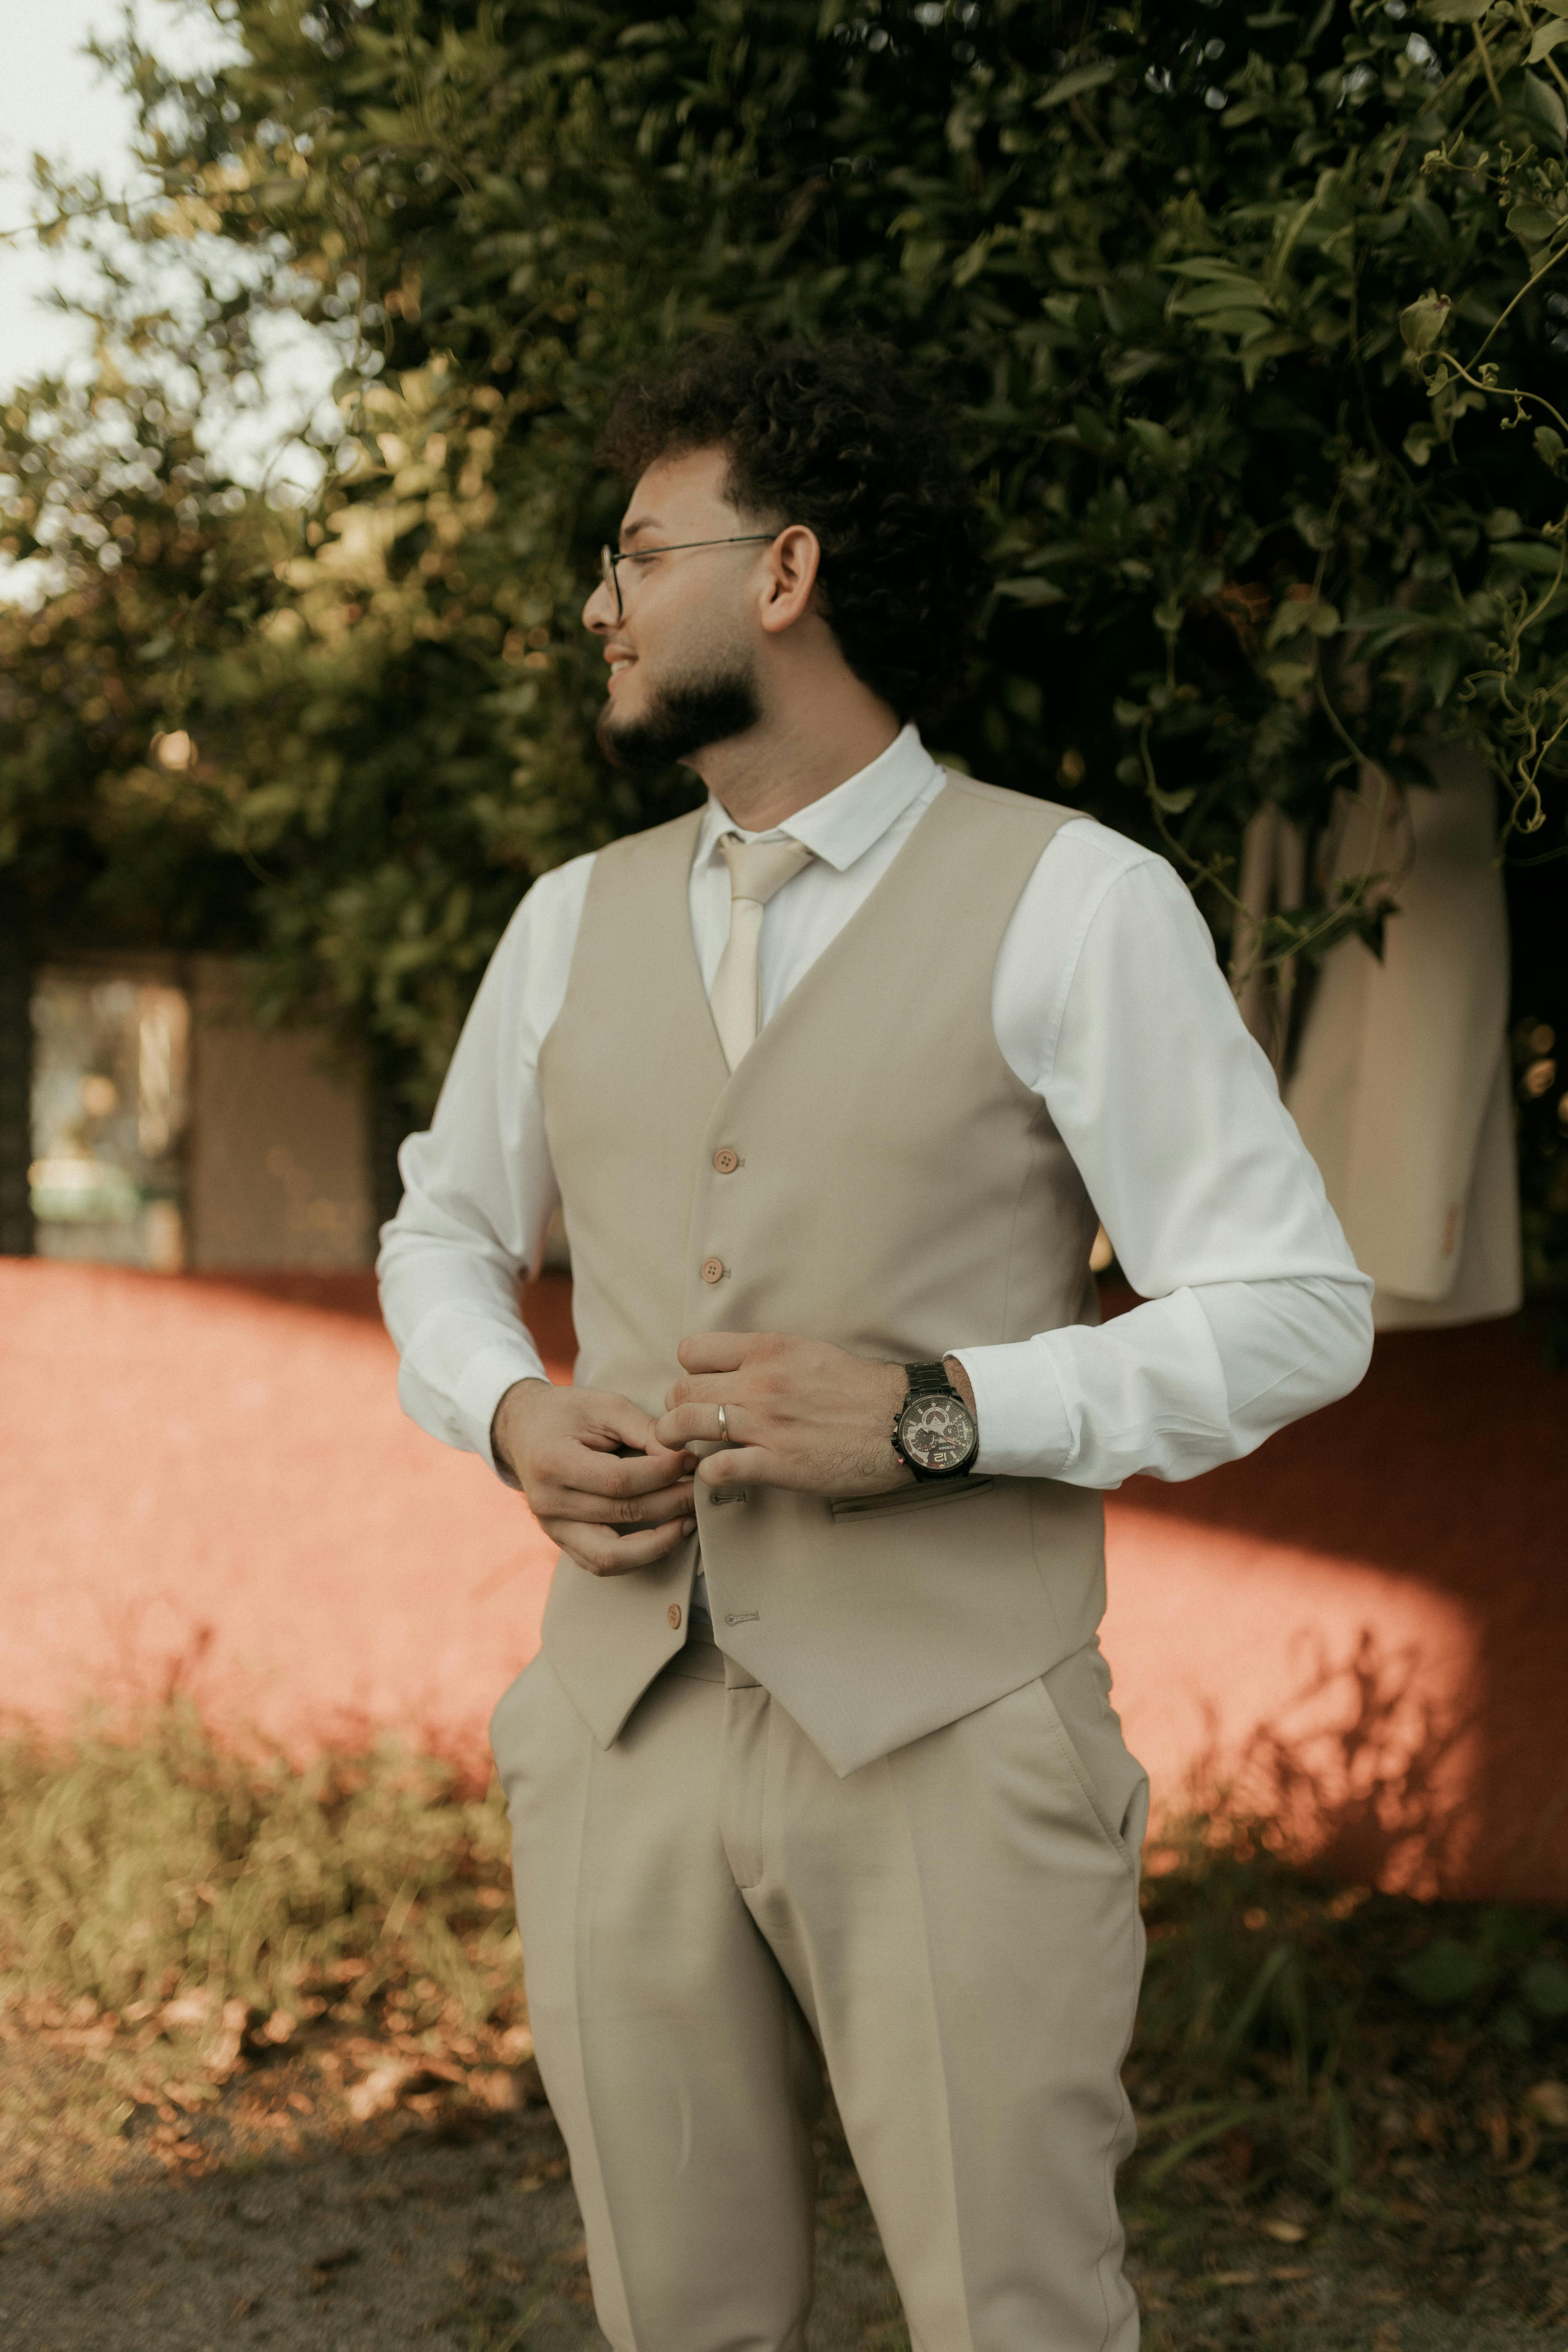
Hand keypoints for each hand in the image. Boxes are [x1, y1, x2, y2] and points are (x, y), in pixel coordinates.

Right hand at [491, 1379, 696, 1576]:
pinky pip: (602, 1564)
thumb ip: (644, 1429)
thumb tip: (683, 1458)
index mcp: (553, 1462)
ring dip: (659, 1542)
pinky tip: (666, 1535)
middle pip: (622, 1514)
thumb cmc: (567, 1413)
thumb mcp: (604, 1406)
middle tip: (701, 1487)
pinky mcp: (562, 1541)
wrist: (523, 1430)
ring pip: (612, 1555)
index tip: (690, 1460)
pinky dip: (639, 1556)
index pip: (618, 1480)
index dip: (661, 1474)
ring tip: (689, 1520)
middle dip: (671, 1502)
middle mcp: (549, 1503)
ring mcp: (553, 1528)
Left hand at [653, 1332, 958, 1499]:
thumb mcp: (812, 1354)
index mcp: (769, 1350)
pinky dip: (708, 1475)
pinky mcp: (778, 1463)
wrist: (906, 1421)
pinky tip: (718, 1474)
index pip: (692, 1350)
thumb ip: (770, 1360)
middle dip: (674, 1409)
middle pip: (681, 1390)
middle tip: (683, 1424)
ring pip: (686, 1424)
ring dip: (675, 1440)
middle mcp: (760, 1382)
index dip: (688, 1372)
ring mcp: (766, 1423)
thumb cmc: (863, 1390)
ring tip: (680, 1450)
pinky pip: (717, 1468)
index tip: (698, 1387)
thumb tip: (740, 1370)